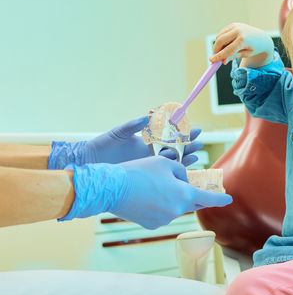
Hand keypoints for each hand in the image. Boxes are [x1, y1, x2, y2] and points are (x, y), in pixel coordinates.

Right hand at [62, 156, 232, 228]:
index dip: (220, 199)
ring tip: (154, 185)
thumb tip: (185, 181)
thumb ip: (182, 172)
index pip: (208, 198)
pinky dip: (159, 206)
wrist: (112, 188)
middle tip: (191, 187)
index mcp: (184, 195)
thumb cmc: (140, 171)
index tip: (229, 199)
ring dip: (172, 199)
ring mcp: (164, 220)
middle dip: (193, 196)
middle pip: (192, 204)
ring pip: (175, 208)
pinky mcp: (151, 225)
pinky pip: (162, 214)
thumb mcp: (166, 163)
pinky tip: (146, 196)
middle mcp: (177, 211)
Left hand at [86, 116, 203, 165]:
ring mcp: (149, 166)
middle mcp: (150, 153)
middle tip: (200, 143)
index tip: (195, 129)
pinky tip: (184, 172)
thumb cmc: (102, 147)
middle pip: (176, 149)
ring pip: (173, 163)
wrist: (90, 164)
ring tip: (196, 155)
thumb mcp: (118, 134)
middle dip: (189, 146)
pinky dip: (175, 173)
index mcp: (146, 141)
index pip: (169, 136)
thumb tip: (147, 117)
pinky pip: (164, 176)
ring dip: (185, 159)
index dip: (183, 133)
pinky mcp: (146, 176)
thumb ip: (133, 126)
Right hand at [209, 23, 273, 66]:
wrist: (261, 38)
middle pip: (220, 40)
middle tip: (215, 57)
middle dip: (216, 49)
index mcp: (243, 40)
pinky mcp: (233, 24)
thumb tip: (222, 61)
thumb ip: (233, 57)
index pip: (228, 50)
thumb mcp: (245, 55)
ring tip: (225, 51)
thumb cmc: (254, 48)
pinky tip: (227, 44)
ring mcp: (235, 26)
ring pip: (219, 36)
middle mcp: (238, 31)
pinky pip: (222, 33)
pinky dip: (221, 40)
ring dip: (218, 45)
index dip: (219, 56)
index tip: (211, 61)